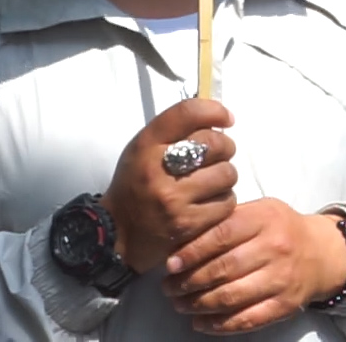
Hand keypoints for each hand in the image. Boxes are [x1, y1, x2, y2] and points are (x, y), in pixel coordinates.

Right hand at [102, 98, 238, 274]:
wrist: (118, 234)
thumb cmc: (135, 185)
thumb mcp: (144, 150)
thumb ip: (174, 132)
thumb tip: (218, 118)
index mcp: (146, 145)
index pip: (187, 113)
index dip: (214, 111)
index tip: (227, 118)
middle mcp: (159, 169)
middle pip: (215, 143)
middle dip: (225, 147)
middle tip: (219, 155)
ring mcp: (174, 199)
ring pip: (226, 174)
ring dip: (224, 177)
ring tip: (210, 182)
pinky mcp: (188, 224)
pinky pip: (226, 202)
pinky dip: (223, 201)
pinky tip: (208, 203)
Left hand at [164, 200, 345, 333]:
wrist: (322, 253)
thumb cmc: (279, 229)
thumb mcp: (260, 211)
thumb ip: (228, 219)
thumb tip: (183, 238)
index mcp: (264, 219)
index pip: (221, 235)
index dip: (192, 251)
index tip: (170, 264)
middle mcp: (275, 248)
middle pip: (223, 268)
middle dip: (189, 281)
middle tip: (169, 287)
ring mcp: (281, 278)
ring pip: (232, 297)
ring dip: (199, 304)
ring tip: (180, 304)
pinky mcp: (285, 305)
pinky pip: (248, 319)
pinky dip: (221, 325)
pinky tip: (201, 323)